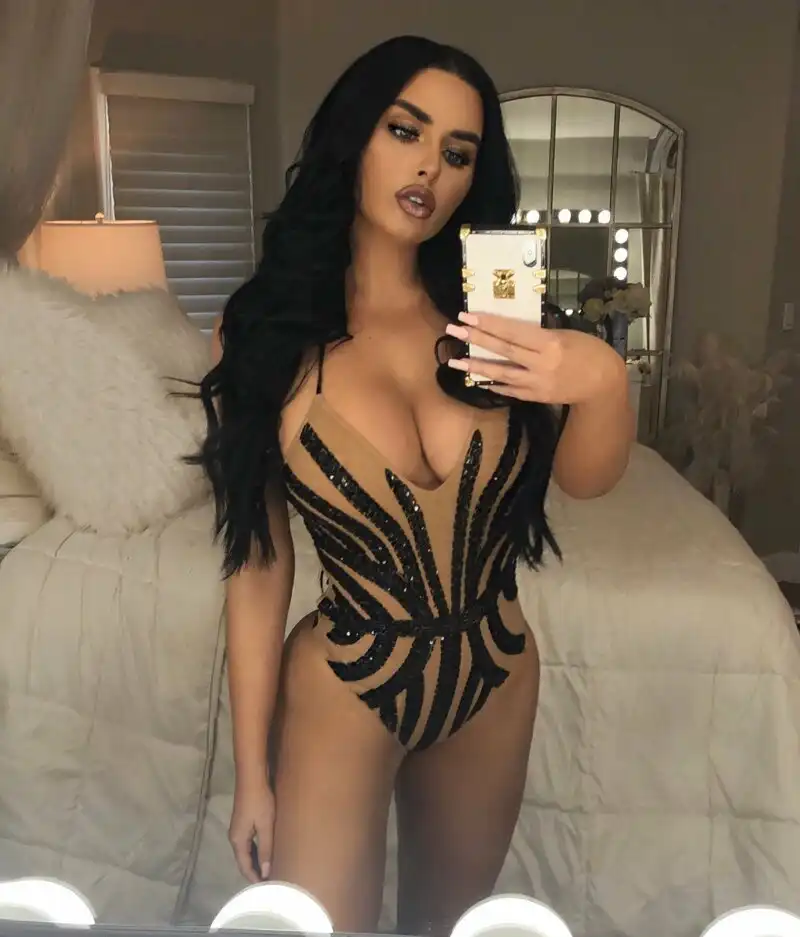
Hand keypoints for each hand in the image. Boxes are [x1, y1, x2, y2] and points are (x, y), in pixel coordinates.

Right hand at [229, 779, 274, 883]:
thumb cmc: (260, 802)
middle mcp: (234, 837)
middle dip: (255, 871)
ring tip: (269, 869)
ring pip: (246, 851)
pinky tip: (265, 851)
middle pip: (243, 860)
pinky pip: (248, 842)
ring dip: (256, 861)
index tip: (266, 888)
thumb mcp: (266, 826)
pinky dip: (256, 850)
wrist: (252, 778)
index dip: (254, 878)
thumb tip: (266, 872)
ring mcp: (238, 828)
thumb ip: (265, 849)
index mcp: (238, 841)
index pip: (244, 866)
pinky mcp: (243, 821)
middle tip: (270, 881)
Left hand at [445, 312, 626, 404]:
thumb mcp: (567, 334)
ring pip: (502, 373)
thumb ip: (539, 334)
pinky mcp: (536, 397)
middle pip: (503, 350)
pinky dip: (494, 384)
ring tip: (455, 361)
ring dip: (477, 366)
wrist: (603, 384)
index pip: (512, 332)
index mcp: (550, 344)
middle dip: (476, 339)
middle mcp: (541, 364)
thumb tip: (512, 330)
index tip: (467, 315)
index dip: (489, 323)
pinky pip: (510, 390)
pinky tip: (477, 380)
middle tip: (453, 330)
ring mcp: (537, 383)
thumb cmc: (589, 351)